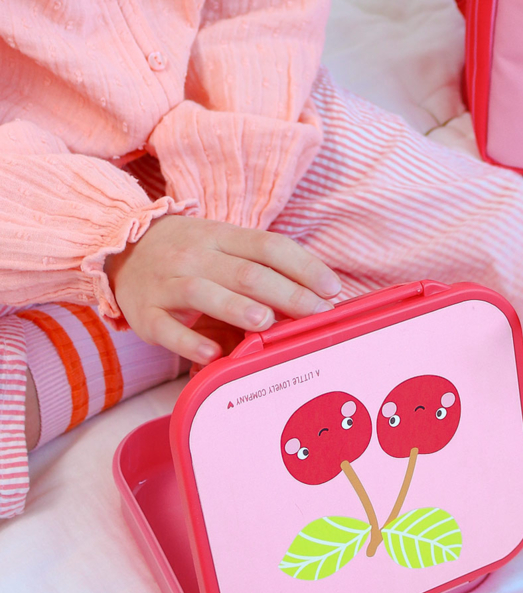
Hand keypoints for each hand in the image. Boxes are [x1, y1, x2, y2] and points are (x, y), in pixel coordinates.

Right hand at [106, 215, 340, 363]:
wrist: (120, 250)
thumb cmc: (189, 256)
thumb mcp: (223, 250)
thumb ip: (261, 271)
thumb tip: (314, 302)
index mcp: (221, 237)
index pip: (269, 246)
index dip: (304, 266)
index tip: (332, 288)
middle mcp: (195, 256)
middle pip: (246, 272)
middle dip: (286, 293)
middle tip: (316, 312)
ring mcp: (167, 284)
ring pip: (203, 293)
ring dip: (237, 308)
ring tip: (266, 322)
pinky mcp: (145, 314)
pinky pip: (167, 329)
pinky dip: (189, 342)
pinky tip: (212, 354)